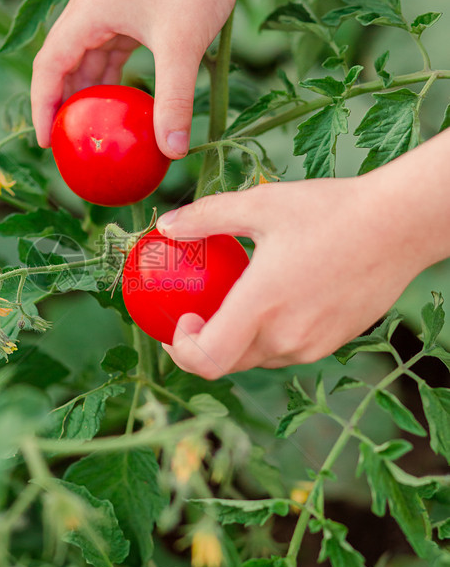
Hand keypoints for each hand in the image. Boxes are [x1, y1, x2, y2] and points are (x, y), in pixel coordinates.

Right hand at [30, 0, 238, 158]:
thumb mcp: (183, 48)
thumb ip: (174, 102)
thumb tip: (173, 153)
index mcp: (87, 11)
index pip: (49, 65)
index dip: (42, 106)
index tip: (48, 142)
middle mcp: (89, 6)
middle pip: (60, 63)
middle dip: (60, 104)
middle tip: (66, 143)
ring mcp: (108, 7)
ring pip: (84, 58)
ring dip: (85, 93)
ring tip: (88, 129)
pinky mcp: (128, 10)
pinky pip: (107, 52)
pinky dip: (109, 79)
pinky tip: (118, 104)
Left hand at [156, 174, 428, 376]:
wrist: (400, 225)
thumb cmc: (329, 210)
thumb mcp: (260, 204)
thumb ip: (206, 217)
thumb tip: (165, 225)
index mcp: (261, 307)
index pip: (207, 359)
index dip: (182, 351)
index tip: (183, 317)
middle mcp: (286, 336)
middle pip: (229, 361)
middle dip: (206, 343)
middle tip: (198, 310)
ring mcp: (313, 344)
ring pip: (259, 357)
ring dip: (239, 338)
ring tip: (237, 299)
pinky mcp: (333, 342)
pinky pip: (288, 349)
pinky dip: (270, 333)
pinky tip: (276, 297)